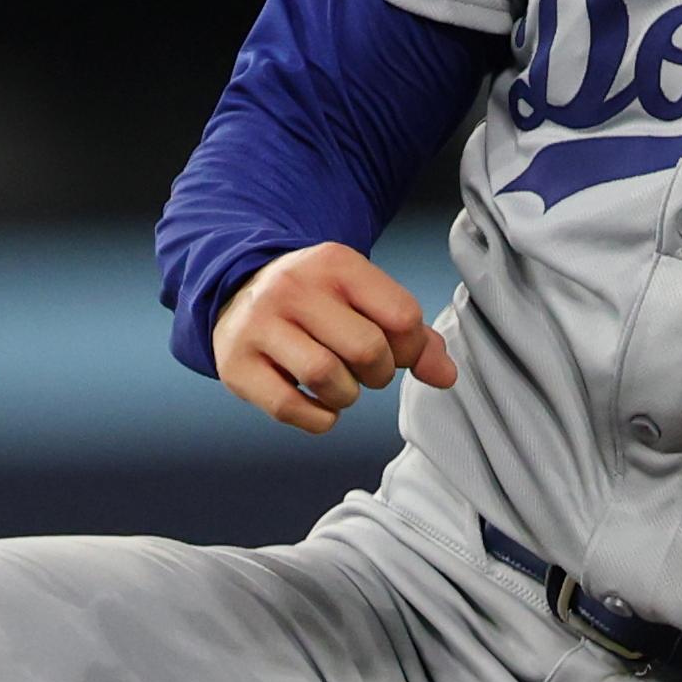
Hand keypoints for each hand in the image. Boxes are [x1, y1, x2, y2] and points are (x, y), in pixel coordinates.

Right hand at [211, 243, 458, 434]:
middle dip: (380, 373)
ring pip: (327, 377)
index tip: (397, 352)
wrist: (237, 292)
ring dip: (347, 396)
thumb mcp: (361, 297)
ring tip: (339, 384)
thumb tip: (446, 375)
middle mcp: (293, 288)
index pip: (401, 315)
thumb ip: (410, 334)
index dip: (411, 347)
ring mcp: (259, 325)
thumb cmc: (314, 302)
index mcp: (334, 263)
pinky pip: (290, 408)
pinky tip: (317, 404)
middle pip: (367, 349)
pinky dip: (318, 418)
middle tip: (366, 371)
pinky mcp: (236, 364)